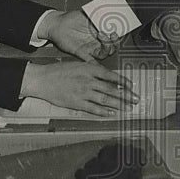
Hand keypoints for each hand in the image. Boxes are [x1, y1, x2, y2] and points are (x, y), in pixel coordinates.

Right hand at [21, 61, 137, 116]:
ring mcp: (83, 93)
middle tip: (136, 99)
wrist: (43, 79)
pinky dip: (103, 112)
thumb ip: (92, 69)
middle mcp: (88, 81)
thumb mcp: (78, 64)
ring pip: (105, 100)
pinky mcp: (76, 103)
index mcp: (89, 69)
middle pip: (111, 89)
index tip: (132, 85)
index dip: (123, 81)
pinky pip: (93, 109)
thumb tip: (106, 75)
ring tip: (128, 108)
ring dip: (118, 104)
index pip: (111, 75)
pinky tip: (111, 114)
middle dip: (126, 95)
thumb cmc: (59, 70)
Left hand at [40, 9, 117, 60]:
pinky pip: (91, 61)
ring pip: (104, 54)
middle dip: (115, 42)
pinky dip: (95, 65)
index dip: (119, 36)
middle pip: (112, 47)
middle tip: (111, 34)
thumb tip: (110, 15)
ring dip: (107, 47)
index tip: (119, 29)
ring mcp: (90, 48)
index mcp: (100, 32)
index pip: (114, 37)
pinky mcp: (82, 53)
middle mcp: (97, 41)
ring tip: (101, 35)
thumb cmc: (71, 18)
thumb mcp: (88, 15)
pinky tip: (98, 65)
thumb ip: (98, 18)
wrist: (58, 24)